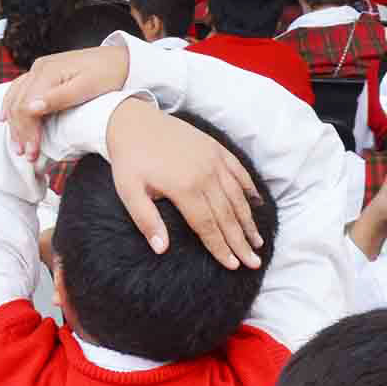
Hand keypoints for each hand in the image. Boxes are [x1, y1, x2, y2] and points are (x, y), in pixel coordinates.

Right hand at [0, 43, 130, 161]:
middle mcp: (39, 68)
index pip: (25, 106)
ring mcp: (40, 69)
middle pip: (18, 103)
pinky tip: (5, 118)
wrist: (122, 60)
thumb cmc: (108, 75)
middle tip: (26, 155)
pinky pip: (20, 90)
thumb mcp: (86, 88)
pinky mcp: (44, 72)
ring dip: (13, 123)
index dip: (26, 131)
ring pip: (16, 97)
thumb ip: (58, 99)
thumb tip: (30, 108)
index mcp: (47, 71)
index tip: (32, 153)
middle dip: (20, 132)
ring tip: (17, 146)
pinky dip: (11, 105)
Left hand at [105, 97, 262, 267]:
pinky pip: (238, 171)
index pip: (207, 226)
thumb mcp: (128, 191)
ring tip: (258, 241)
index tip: (233, 266)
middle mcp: (204, 174)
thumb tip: (161, 249)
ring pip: (237, 196)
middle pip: (227, 215)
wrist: (133, 119)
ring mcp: (213, 159)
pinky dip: (249, 189)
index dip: (220, 248)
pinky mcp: (216, 148)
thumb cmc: (128, 158)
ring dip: (249, 220)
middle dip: (241, 242)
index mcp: (183, 188)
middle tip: (254, 263)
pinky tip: (256, 204)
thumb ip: (146, 220)